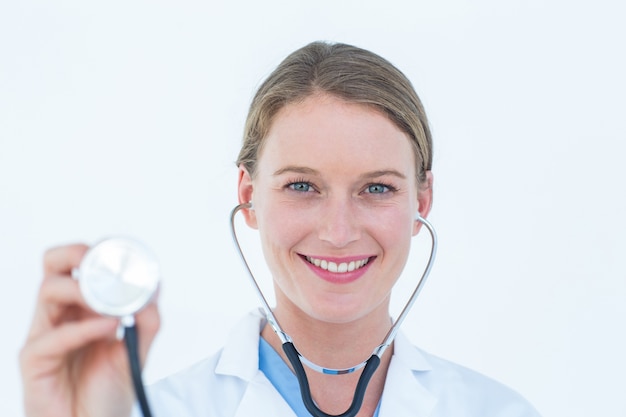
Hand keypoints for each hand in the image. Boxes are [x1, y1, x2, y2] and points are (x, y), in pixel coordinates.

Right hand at [20, 244, 159, 416]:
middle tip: (101, 260)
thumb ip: (147, 321)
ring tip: (110, 305)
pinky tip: (107, 329)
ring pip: (48, 290)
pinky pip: (51, 337)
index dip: (100, 252)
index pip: (80, 264)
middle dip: (77, 253)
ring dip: (83, 289)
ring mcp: (45, 334)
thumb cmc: (106, 392)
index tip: (127, 253)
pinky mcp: (35, 361)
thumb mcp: (135, 352)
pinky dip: (82, 329)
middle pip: (53, 265)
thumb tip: (154, 289)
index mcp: (83, 307)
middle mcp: (61, 314)